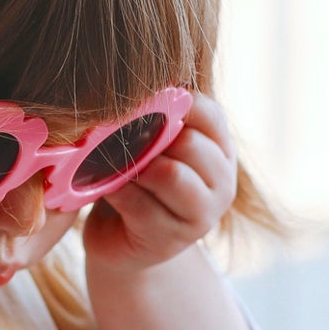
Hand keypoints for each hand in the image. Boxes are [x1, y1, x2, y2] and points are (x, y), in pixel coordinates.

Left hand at [82, 92, 236, 273]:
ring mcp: (201, 217)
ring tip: (117, 168)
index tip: (142, 104)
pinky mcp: (169, 241)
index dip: (174, 102)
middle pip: (190, 143)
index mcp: (221, 152)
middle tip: (121, 143)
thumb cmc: (136, 183)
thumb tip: (133, 88)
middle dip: (150, 140)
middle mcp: (222, 184)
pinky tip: (107, 191)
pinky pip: (139, 204)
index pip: (209, 112)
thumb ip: (157, 122)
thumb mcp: (152, 147)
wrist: (121, 241)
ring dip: (135, 168)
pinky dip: (117, 193)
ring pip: (170, 175)